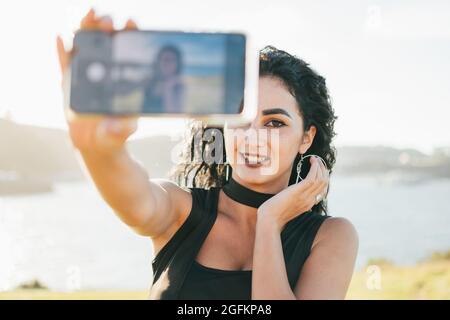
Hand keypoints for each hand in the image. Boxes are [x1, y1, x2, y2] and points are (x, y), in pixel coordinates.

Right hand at [55, 8, 139, 155]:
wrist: (95, 143)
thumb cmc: (114, 134)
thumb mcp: (122, 131)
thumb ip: (123, 128)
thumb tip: (124, 124)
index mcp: (122, 81)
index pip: (126, 53)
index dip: (129, 36)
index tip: (131, 24)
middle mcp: (105, 74)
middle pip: (105, 44)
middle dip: (106, 27)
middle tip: (107, 21)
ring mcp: (86, 77)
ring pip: (84, 48)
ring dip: (85, 30)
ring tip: (88, 17)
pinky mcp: (70, 84)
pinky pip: (64, 65)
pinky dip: (61, 51)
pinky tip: (60, 38)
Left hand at [258, 156, 329, 230]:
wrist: (270, 220)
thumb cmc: (274, 212)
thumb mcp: (288, 204)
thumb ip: (294, 197)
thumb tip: (292, 189)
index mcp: (309, 204)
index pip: (323, 189)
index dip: (323, 176)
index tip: (317, 167)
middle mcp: (310, 200)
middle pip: (325, 183)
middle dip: (323, 169)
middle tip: (317, 160)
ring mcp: (306, 196)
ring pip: (321, 179)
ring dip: (320, 166)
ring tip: (314, 158)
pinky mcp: (299, 191)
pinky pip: (313, 177)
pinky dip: (315, 168)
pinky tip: (312, 161)